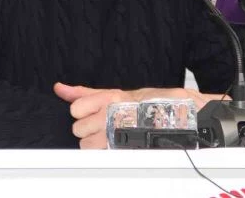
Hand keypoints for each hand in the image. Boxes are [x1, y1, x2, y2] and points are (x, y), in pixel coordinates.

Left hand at [53, 83, 224, 148]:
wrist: (184, 115)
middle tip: (105, 124)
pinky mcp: (126, 148)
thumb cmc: (152, 103)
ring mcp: (119, 133)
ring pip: (87, 144)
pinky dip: (106, 153)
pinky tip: (116, 146)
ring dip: (96, 143)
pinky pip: (101, 156)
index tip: (92, 111)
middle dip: (89, 128)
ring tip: (112, 136)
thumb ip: (86, 93)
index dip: (82, 112)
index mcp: (112, 97)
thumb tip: (60, 88)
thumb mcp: (117, 93)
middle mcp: (113, 114)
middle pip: (79, 127)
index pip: (77, 107)